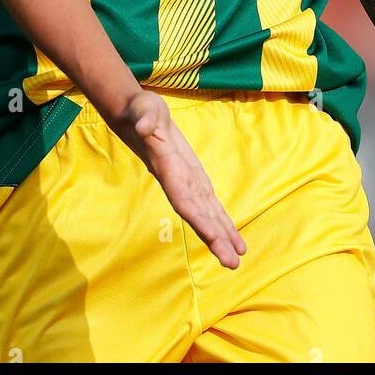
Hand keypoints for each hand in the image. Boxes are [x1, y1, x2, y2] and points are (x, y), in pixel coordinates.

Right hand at [111, 89, 246, 268]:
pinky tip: (233, 237)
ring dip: (221, 235)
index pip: (183, 198)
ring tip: (237, 259)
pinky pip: (209, 203)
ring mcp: (187, 183)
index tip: (213, 236)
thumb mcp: (142, 110)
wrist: (138, 116)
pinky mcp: (194, 179)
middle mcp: (178, 183)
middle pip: (197, 214)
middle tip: (232, 264)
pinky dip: (221, 220)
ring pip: (206, 213)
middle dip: (214, 237)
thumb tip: (143, 126)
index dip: (197, 217)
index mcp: (168, 169)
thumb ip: (144, 120)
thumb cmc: (140, 111)